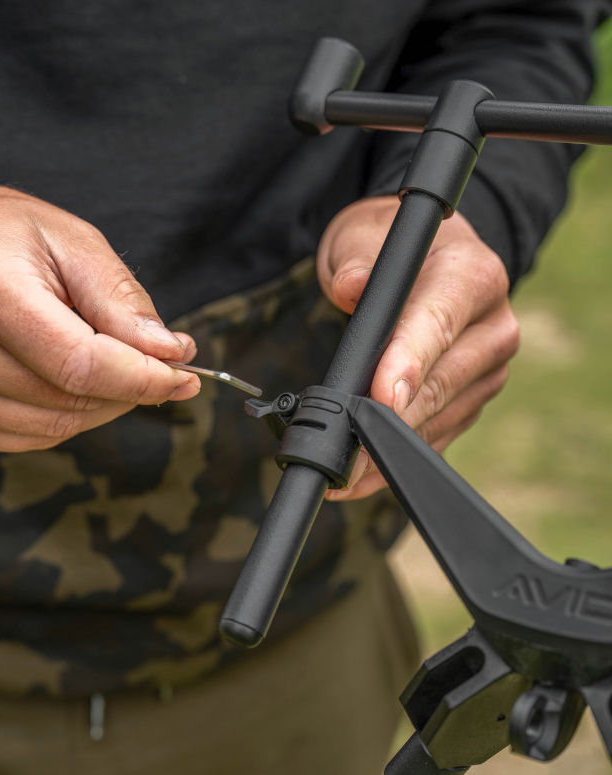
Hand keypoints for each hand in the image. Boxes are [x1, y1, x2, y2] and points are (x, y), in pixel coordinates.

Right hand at [0, 182, 199, 451]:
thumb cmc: (3, 235)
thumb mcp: (73, 241)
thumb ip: (122, 301)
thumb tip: (171, 354)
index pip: (80, 366)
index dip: (143, 379)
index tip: (184, 374)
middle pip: (71, 401)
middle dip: (131, 389)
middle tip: (161, 363)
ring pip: (56, 427)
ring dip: (103, 404)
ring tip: (110, 362)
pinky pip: (31, 436)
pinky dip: (67, 414)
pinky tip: (67, 378)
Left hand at [317, 195, 519, 499]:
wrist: (421, 261)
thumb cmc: (385, 246)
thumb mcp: (362, 237)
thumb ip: (356, 262)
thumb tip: (350, 288)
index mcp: (471, 276)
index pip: (437, 324)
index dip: (408, 364)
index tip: (382, 397)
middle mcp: (492, 325)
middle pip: (439, 383)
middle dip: (388, 422)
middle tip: (343, 455)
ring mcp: (487, 368)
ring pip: (438, 418)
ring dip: (389, 449)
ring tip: (344, 474)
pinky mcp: (473, 398)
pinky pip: (438, 435)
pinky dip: (399, 456)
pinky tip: (365, 475)